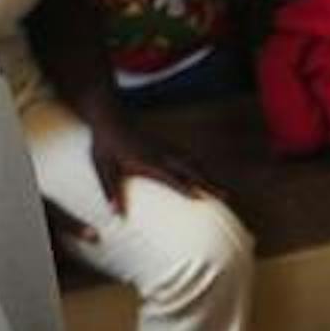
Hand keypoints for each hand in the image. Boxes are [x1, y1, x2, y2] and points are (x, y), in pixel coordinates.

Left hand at [90, 110, 211, 216]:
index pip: (172, 177)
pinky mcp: (165, 144)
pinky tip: (203, 173)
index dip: (186, 187)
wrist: (109, 116)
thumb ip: (111, 191)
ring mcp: (165, 147)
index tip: (201, 198)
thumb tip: (116, 215)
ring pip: (193, 162)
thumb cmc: (104, 144)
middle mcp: (162, 154)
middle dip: (209, 182)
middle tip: (226, 195)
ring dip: (209, 175)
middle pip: (191, 169)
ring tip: (222, 188)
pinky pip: (188, 156)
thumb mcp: (103, 169)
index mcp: (148, 161)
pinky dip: (199, 166)